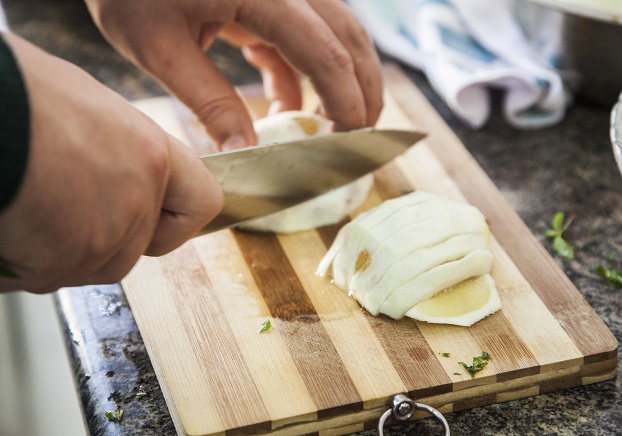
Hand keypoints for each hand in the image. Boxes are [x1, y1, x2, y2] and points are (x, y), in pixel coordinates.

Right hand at [0, 33, 222, 293]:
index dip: (177, 220)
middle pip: (135, 247)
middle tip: (59, 208)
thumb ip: (120, 148)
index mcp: (150, 152)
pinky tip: (8, 225)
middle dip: (100, 240)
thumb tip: (117, 164)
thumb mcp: (86, 106)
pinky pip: (46, 277)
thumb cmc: (16, 95)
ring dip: (61, 254)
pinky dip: (22, 264)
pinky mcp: (62, 261)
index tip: (160, 222)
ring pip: (93, 268)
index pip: (202, 203)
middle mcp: (138, 195)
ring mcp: (104, 233)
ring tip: (27, 209)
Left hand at [83, 0, 383, 149]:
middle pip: (348, 36)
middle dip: (361, 89)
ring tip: (328, 127)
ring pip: (336, 34)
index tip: (351, 140)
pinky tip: (288, 106)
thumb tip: (245, 150)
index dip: (345, 98)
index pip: (323, 50)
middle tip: (358, 137)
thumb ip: (209, 101)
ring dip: (339, 81)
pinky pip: (304, 36)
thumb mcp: (160, 49)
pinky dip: (303, 74)